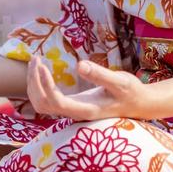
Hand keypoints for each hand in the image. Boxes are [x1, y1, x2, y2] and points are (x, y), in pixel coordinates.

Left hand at [25, 54, 155, 120]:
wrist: (138, 104)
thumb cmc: (131, 92)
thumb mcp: (120, 81)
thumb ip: (101, 75)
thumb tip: (79, 65)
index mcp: (86, 109)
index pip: (57, 102)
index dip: (45, 85)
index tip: (42, 64)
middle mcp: (75, 113)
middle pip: (43, 104)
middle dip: (35, 82)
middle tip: (36, 58)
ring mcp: (72, 110)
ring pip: (41, 104)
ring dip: (34, 83)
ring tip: (35, 61)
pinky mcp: (71, 104)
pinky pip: (46, 100)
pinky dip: (38, 85)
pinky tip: (41, 69)